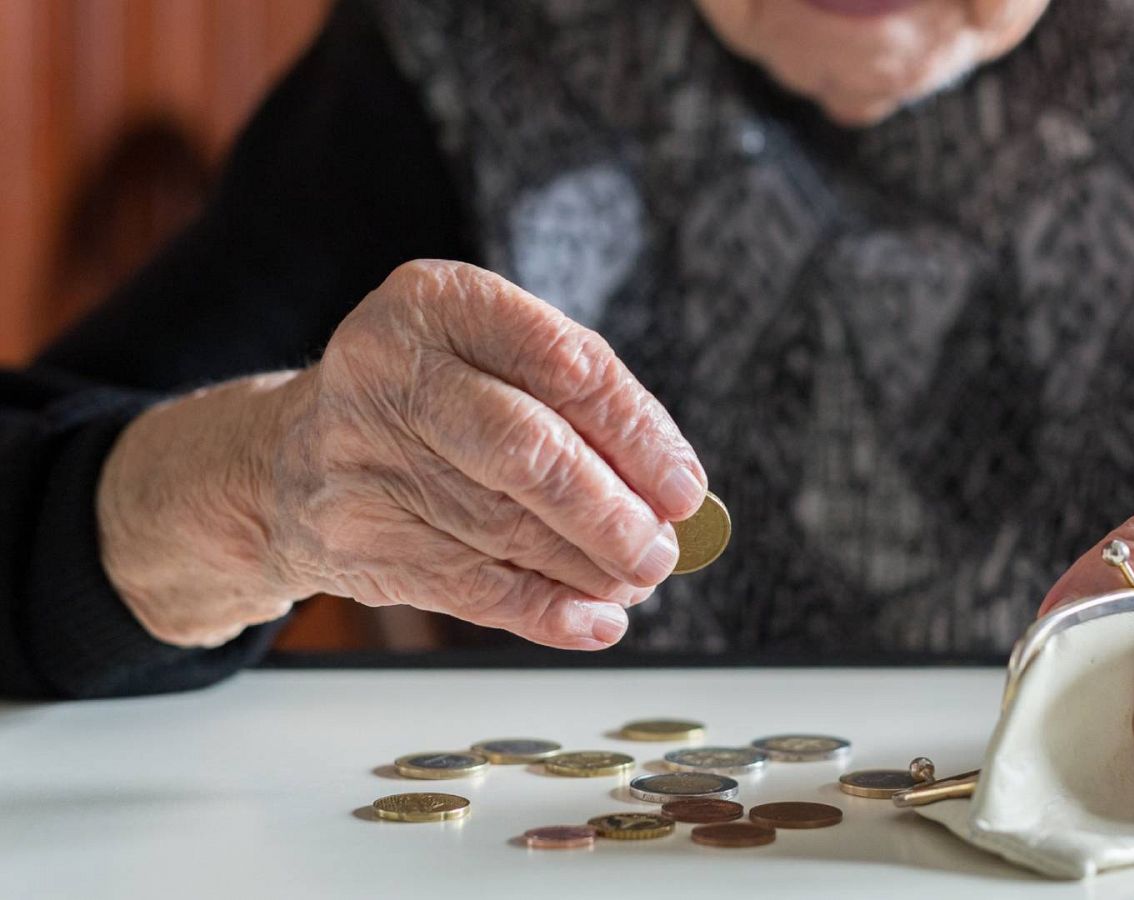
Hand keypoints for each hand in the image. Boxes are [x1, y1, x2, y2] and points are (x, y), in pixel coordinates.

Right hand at [101, 260, 704, 649]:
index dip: (637, 433)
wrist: (285, 459)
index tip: (685, 487)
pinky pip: (471, 586)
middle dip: (610, 512)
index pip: (564, 363)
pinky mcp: (354, 536)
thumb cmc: (428, 400)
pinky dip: (545, 610)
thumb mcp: (487, 360)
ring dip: (588, 567)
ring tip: (635, 579)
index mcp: (436, 302)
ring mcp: (360, 456)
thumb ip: (575, 406)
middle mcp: (387, 369)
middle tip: (662, 551)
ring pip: (504, 528)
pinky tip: (594, 619)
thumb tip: (672, 493)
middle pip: (527, 451)